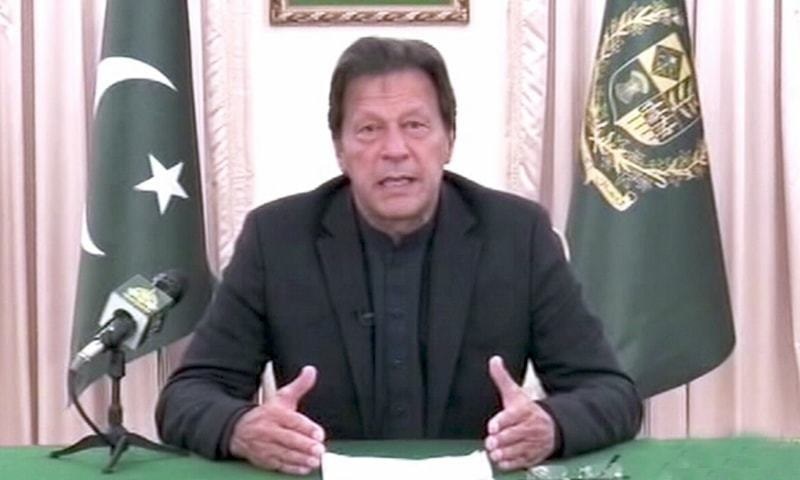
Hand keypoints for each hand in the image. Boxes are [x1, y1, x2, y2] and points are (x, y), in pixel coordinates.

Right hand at [229, 366, 325, 474]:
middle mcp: (269, 430)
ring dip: (300, 458)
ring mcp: (265, 446)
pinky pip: (278, 465)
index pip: (292, 420)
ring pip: (284, 453)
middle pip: (288, 439)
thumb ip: (299, 386)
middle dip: (305, 445)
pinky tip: (303, 468)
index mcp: (274, 413)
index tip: (319, 434)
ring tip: (315, 461)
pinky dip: (291, 468)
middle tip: (319, 450)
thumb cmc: (266, 414)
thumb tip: (311, 370)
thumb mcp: (281, 397)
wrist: (238, 429)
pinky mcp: (264, 459)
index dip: (306, 428)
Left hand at [484, 356, 555, 470]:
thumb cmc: (528, 411)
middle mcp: (530, 427)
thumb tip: (494, 360)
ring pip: (518, 449)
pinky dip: (511, 463)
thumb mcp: (516, 393)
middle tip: (490, 441)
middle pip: (515, 434)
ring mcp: (532, 443)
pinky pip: (522, 461)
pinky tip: (502, 461)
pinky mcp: (533, 456)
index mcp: (525, 411)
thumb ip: (502, 379)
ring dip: (505, 452)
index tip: (492, 426)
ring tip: (494, 453)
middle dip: (502, 439)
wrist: (552, 427)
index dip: (502, 421)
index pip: (513, 415)